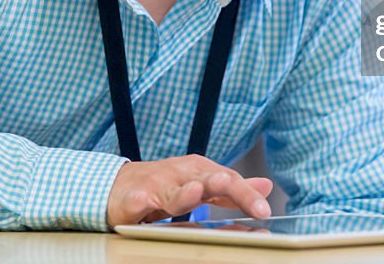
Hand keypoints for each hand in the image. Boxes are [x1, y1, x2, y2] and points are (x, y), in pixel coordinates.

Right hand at [106, 154, 272, 227]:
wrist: (117, 186)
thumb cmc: (163, 187)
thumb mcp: (200, 184)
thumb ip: (231, 189)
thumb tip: (266, 186)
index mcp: (198, 171)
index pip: (227, 179)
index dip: (246, 194)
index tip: (263, 211)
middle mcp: (179, 175)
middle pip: (204, 180)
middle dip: (219, 183)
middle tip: (231, 187)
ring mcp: (155, 186)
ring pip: (171, 192)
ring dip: (183, 193)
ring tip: (195, 192)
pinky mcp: (131, 200)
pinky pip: (136, 203)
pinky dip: (139, 204)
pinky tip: (143, 206)